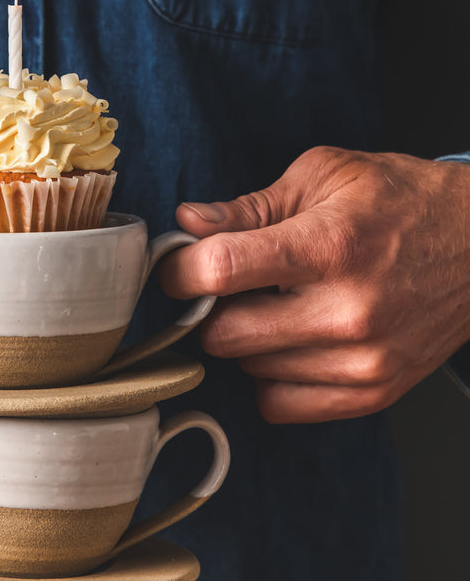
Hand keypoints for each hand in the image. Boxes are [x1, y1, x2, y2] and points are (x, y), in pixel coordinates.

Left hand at [160, 147, 469, 423]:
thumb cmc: (401, 201)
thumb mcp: (326, 176)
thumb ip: (249, 207)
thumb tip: (187, 223)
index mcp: (330, 245)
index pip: (221, 271)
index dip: (180, 269)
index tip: (178, 266)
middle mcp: (347, 311)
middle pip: (224, 334)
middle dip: (215, 307)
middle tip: (236, 284)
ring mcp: (362, 361)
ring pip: (248, 370)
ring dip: (248, 340)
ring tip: (283, 304)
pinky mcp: (372, 393)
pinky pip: (279, 405)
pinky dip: (272, 376)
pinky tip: (296, 340)